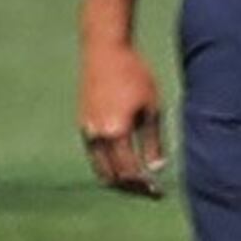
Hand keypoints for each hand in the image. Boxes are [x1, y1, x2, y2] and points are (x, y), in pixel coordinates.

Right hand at [79, 38, 167, 194]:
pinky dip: (107, 164)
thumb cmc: (134, 74)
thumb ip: (153, 141)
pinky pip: (94, 154)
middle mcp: (97, 135)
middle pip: (112, 177)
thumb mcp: (151, 106)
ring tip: (137, 179)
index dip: (144, 186)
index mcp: (116, 132)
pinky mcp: (82, 122)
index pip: (129, 172)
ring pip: (100, 168)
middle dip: (131, 187)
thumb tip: (157, 168)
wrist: (105, 48)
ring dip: (117, 179)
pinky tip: (123, 159)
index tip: (158, 192)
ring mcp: (86, 129)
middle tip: (148, 189)